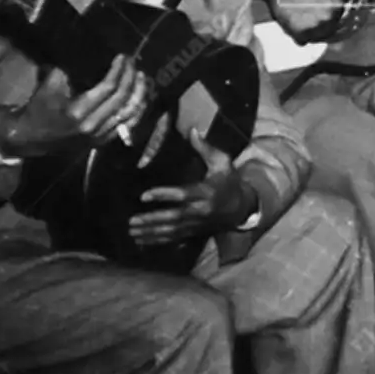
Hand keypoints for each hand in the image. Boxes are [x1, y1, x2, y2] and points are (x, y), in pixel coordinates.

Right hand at [0, 57, 149, 158]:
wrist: (30, 139)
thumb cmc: (38, 110)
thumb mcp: (48, 87)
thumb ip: (67, 71)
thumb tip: (88, 54)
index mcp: (78, 111)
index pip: (108, 88)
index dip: (119, 70)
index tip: (123, 57)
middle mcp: (92, 125)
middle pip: (122, 98)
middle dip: (131, 77)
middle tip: (134, 63)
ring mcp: (100, 135)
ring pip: (130, 112)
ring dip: (140, 93)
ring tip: (143, 77)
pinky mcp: (103, 141)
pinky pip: (128, 124)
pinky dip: (137, 109)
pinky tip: (141, 97)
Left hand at [129, 127, 257, 245]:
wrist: (242, 207)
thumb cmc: (229, 182)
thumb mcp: (223, 163)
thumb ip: (206, 149)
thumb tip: (192, 131)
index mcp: (207, 192)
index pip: (183, 195)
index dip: (163, 195)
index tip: (144, 196)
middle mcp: (201, 210)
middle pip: (174, 217)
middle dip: (152, 220)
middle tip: (132, 221)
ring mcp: (196, 223)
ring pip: (171, 231)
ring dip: (150, 232)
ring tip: (132, 231)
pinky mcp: (194, 232)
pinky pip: (174, 238)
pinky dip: (156, 241)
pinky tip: (141, 240)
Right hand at [261, 0, 351, 41]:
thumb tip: (348, 0)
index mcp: (338, 5)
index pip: (340, 19)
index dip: (330, 17)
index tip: (321, 14)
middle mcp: (329, 18)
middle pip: (329, 30)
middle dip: (321, 25)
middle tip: (309, 16)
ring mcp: (315, 27)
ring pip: (317, 37)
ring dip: (310, 32)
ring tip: (300, 20)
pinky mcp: (300, 33)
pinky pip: (302, 41)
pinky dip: (298, 35)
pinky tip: (293, 24)